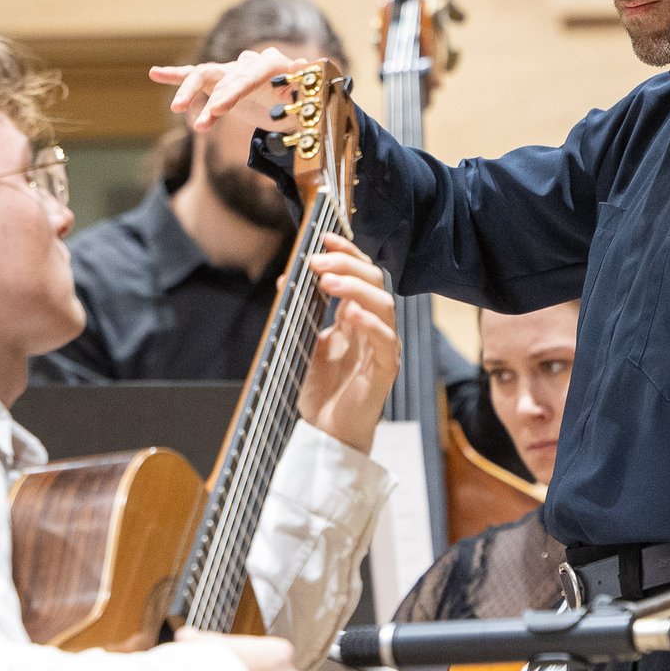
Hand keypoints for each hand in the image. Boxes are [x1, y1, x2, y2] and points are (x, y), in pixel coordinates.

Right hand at [150, 48, 307, 135]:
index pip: (248, 77)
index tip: (216, 111)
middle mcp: (250, 63)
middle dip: (212, 100)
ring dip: (190, 92)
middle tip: (201, 124)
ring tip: (179, 110)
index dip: (231, 93)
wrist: (298, 105)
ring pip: (205, 75)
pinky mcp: (221, 80)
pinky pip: (195, 76)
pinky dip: (175, 75)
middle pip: (224, 77)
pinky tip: (154, 73)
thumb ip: (304, 85)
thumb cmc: (304, 105)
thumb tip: (305, 64)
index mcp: (273, 65)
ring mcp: (233, 70)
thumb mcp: (308, 100)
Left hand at [295, 234, 400, 454]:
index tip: (323, 238)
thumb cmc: (320, 390)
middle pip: (375, 283)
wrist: (324, 432)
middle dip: (347, 267)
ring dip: (356, 289)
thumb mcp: (302, 341)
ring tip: (328, 283)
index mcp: (355, 317)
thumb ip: (299, 311)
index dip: (346, 253)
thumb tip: (283, 280)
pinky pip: (386, 341)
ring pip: (384, 305)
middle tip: (317, 263)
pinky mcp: (384, 371)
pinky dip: (371, 324)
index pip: (361, 274)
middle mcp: (373, 327)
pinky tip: (352, 315)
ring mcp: (381, 348)